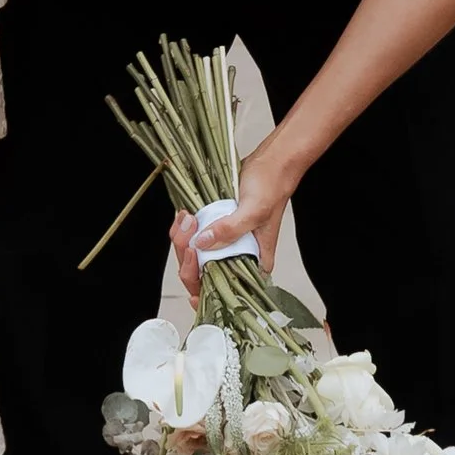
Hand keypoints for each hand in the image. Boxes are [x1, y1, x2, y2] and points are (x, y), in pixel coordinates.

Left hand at [169, 144, 298, 302]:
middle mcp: (236, 255)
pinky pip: (192, 234)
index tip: (192, 273)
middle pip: (202, 271)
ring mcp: (223, 241)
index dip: (203, 291)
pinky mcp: (213, 225)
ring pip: (193, 253)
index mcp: (251, 261)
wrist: (270, 163)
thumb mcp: (253, 211)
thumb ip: (230, 230)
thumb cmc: (271, 188)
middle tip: (188, 231)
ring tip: (187, 217)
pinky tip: (184, 215)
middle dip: (187, 255)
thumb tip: (202, 243)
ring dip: (182, 238)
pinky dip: (183, 227)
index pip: (225, 289)